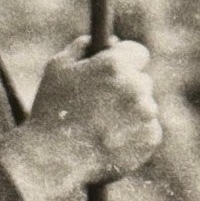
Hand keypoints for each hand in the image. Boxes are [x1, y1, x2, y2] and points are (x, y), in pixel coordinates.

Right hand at [30, 37, 162, 179]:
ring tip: (100, 128)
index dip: (126, 61)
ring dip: (129, 114)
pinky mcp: (150, 139)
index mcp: (115, 65)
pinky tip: (109, 142)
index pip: (138, 53)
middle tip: (101, 107)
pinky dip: (133, 136)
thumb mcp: (57, 69)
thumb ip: (81, 47)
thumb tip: (105, 41)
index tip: (117, 72)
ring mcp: (146, 114)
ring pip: (144, 108)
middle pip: (141, 82)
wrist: (52, 159)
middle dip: (125, 90)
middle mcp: (136, 86)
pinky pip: (147, 131)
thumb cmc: (50, 111)